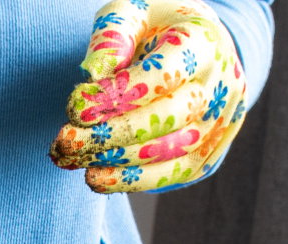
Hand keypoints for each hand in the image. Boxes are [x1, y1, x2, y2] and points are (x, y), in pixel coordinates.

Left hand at [50, 0, 247, 192]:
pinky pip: (171, 176)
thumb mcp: (133, 12)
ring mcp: (220, 125)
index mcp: (204, 43)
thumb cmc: (155, 29)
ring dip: (115, 161)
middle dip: (110, 133)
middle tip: (66, 140)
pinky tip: (96, 177)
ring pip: (169, 154)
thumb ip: (113, 35)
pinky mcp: (208, 155)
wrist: (199, 50)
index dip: (118, 95)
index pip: (163, 75)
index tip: (74, 107)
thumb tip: (94, 74)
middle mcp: (221, 87)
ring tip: (71, 158)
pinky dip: (131, 181)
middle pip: (167, 119)